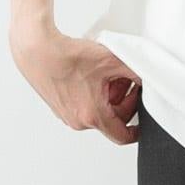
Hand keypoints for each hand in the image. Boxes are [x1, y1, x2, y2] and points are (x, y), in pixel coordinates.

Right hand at [9, 24, 139, 143]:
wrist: (36, 49)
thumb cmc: (66, 56)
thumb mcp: (111, 61)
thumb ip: (135, 72)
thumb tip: (148, 78)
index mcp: (92, 116)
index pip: (122, 136)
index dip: (137, 130)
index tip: (143, 123)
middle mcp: (78, 121)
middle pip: (112, 120)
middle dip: (123, 102)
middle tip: (125, 81)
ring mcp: (66, 115)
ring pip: (97, 111)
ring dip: (108, 96)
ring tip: (108, 74)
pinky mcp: (58, 106)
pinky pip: (83, 106)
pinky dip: (92, 94)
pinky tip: (92, 75)